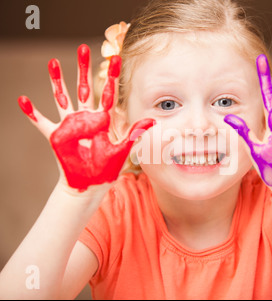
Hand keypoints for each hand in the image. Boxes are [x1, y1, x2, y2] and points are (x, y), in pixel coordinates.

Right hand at [18, 44, 154, 191]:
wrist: (90, 183)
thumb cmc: (107, 169)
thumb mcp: (122, 150)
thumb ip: (133, 134)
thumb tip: (152, 120)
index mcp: (102, 120)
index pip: (108, 94)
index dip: (112, 76)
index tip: (116, 58)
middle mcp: (86, 118)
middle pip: (84, 88)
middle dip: (84, 69)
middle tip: (83, 48)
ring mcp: (70, 125)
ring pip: (63, 98)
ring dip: (57, 81)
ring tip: (53, 62)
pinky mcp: (56, 136)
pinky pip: (41, 122)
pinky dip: (32, 112)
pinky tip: (23, 99)